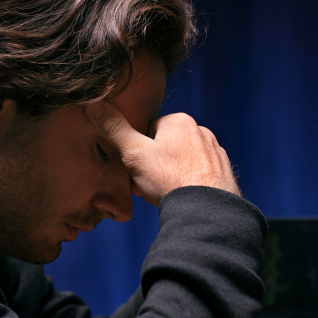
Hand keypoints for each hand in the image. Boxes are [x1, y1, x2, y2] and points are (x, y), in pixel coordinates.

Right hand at [86, 101, 240, 205]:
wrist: (206, 212)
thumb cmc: (169, 180)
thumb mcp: (134, 153)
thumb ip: (114, 129)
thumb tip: (94, 105)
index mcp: (180, 121)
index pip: (148, 131)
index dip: (137, 152)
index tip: (136, 170)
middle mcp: (202, 131)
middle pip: (166, 147)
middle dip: (154, 165)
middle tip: (148, 186)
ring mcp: (216, 152)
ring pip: (183, 162)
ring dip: (171, 175)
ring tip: (164, 194)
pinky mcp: (224, 173)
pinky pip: (199, 175)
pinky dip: (189, 185)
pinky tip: (184, 199)